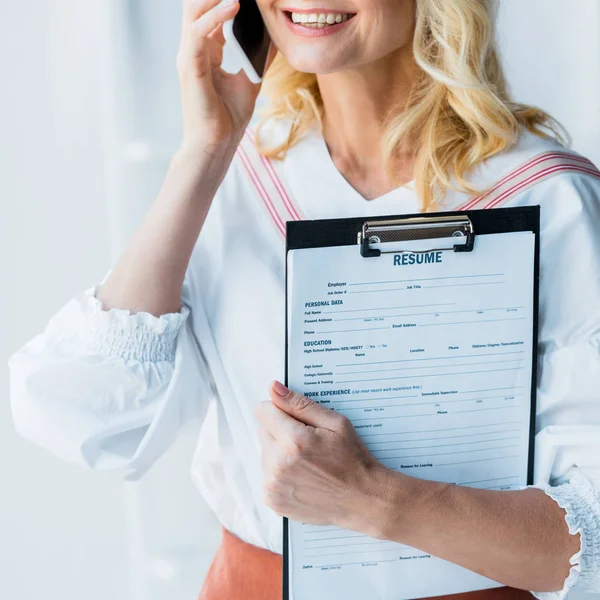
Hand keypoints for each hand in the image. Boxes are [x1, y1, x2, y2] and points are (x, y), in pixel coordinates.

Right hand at [177, 0, 269, 151]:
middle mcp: (194, 49)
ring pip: (194, 11)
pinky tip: (234, 5)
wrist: (216, 143)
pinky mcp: (190, 67)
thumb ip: (260, 56)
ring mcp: (190, 57)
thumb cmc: (229, 117)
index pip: (211, 11)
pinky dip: (215, 16)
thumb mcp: (251, 79)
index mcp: (207, 50)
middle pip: (197, 5)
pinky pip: (197, 33)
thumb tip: (275, 36)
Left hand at [254, 381, 392, 533]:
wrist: (362, 498)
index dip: (281, 410)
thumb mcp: (335, 423)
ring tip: (307, 461)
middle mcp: (278, 464)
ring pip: (265, 452)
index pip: (263, 411)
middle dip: (280, 431)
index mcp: (293, 441)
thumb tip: (273, 388)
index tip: (296, 419)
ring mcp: (273, 485)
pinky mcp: (273, 499)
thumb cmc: (353, 459)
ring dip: (279, 452)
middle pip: (263, 430)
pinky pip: (266, 473)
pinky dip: (280, 472)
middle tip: (307, 442)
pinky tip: (302, 475)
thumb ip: (299, 404)